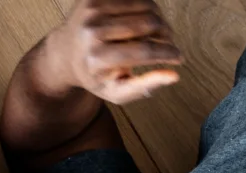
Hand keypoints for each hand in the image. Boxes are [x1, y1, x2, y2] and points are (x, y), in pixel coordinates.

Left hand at [60, 0, 182, 104]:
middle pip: (149, 23)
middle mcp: (92, 31)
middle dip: (166, 34)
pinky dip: (147, 7)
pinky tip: (145, 20)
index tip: (179, 58)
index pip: (144, 51)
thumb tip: (174, 76)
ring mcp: (92, 9)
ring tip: (158, 33)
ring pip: (146, 5)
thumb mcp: (116, 92)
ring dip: (159, 19)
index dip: (167, 53)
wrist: (65, 53)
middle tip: (169, 44)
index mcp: (97, 58)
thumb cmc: (95, 75)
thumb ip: (144, 87)